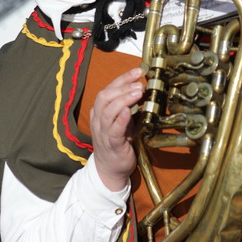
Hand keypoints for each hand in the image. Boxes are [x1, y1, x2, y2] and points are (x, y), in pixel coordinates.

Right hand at [90, 66, 144, 190]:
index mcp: (100, 112)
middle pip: (104, 97)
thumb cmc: (118, 142)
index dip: (122, 78)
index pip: (108, 89)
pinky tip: (129, 112)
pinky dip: (120, 119)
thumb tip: (142, 89)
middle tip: (139, 83)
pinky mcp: (111, 145)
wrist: (110, 170)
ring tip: (138, 92)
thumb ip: (128, 107)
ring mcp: (103, 133)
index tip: (138, 71)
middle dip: (122, 86)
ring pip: (107, 111)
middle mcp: (98, 120)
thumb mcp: (123, 121)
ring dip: (123, 99)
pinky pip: (113, 130)